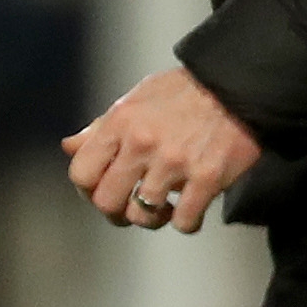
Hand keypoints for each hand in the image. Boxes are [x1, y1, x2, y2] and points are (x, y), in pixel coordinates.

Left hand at [65, 64, 260, 232]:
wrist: (238, 85)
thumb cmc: (185, 92)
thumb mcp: (137, 99)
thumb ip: (102, 126)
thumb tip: (69, 147)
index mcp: (121, 122)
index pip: (81, 173)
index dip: (88, 190)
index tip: (104, 191)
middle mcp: (143, 143)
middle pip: (107, 202)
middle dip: (117, 212)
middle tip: (132, 208)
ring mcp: (175, 163)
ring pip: (143, 217)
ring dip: (152, 219)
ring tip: (164, 208)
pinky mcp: (207, 178)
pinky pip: (184, 221)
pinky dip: (186, 222)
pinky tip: (191, 209)